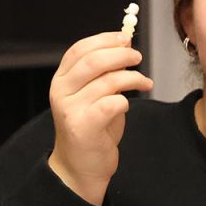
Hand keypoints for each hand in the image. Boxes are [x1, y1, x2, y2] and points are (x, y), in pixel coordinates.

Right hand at [47, 32, 152, 205]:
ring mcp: (70, 109)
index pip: (79, 49)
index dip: (104, 40)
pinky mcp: (84, 126)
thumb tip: (125, 46)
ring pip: (109, 81)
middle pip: (94, 60)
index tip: (125, 38)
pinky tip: (129, 105)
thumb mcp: (93, 96)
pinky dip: (126, 101)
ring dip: (133, 78)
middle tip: (138, 57)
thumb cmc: (92, 129)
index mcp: (61, 80)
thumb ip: (103, 74)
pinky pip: (113, 103)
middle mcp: (61, 92)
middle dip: (122, 55)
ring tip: (145, 82)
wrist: (80, 167)